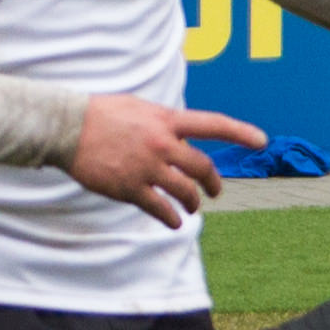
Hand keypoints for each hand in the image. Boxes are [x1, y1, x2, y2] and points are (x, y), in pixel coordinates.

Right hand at [69, 96, 263, 228]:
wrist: (67, 128)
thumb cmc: (100, 114)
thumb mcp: (138, 107)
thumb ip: (162, 121)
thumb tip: (178, 134)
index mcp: (166, 120)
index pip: (213, 124)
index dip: (241, 133)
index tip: (262, 141)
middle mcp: (162, 144)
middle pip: (202, 167)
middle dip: (212, 182)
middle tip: (214, 191)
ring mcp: (147, 168)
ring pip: (184, 191)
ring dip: (193, 203)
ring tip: (193, 208)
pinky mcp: (130, 188)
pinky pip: (160, 209)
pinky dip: (171, 218)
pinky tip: (174, 222)